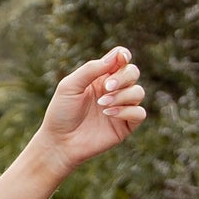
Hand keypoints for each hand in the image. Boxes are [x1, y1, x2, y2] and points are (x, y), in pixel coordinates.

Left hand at [34, 47, 145, 177]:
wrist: (59, 142)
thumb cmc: (61, 113)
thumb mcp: (70, 86)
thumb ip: (91, 69)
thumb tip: (117, 55)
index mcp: (100, 77)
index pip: (120, 59)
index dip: (124, 55)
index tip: (121, 58)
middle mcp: (113, 90)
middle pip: (132, 73)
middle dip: (123, 77)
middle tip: (106, 87)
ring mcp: (121, 107)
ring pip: (138, 92)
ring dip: (123, 95)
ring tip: (103, 104)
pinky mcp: (125, 125)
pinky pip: (139, 113)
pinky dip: (127, 111)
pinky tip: (109, 114)